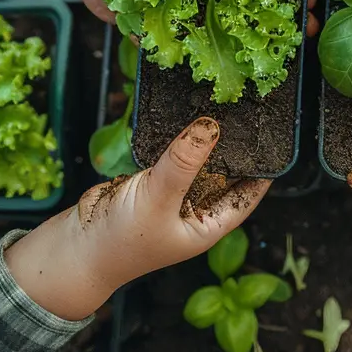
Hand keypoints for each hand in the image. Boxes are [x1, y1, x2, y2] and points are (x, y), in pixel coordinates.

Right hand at [4, 118, 268, 319]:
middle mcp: (195, 210)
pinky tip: (187, 114)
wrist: (78, 246)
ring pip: (197, 162)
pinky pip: (173, 156)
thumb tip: (212, 126)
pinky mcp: (152, 181)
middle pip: (224, 174)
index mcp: (208, 226)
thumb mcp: (159, 198)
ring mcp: (173, 195)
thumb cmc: (122, 239)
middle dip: (234, 148)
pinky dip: (179, 140)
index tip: (273, 137)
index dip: (262, 169)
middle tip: (248, 110)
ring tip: (223, 105)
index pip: (247, 194)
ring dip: (205, 140)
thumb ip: (184, 162)